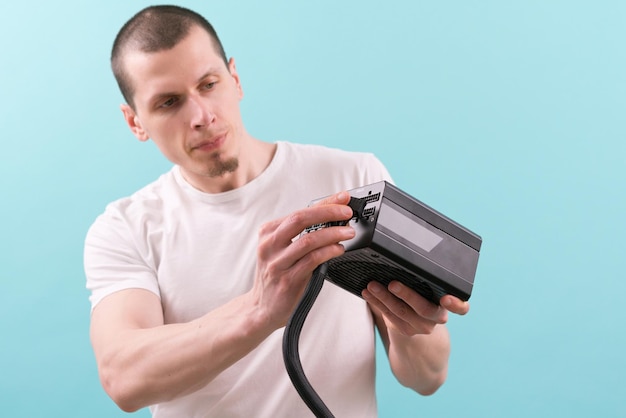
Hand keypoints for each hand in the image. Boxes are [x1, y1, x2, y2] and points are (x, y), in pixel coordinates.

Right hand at [250, 191, 354, 328]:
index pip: (300, 211)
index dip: (324, 203)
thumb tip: (331, 219)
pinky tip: (338, 250)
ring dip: (333, 234)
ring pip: (308, 240)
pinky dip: (328, 252)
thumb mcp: (281, 250)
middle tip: (347, 213)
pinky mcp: (287, 280)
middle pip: (301, 219)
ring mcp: (277, 263)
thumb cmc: (275, 276)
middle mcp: (270, 245)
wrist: (261, 308)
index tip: (342, 199)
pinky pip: (312, 260)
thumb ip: (299, 234)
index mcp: (268, 233)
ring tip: (348, 233)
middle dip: (328, 212)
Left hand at [362, 280, 469, 336]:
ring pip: (402, 312)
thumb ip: (425, 276)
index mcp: (448, 304)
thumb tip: (408, 248)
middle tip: (393, 284)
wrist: (417, 323)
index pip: (461, 307)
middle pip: (424, 309)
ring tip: (372, 285)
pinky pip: (389, 316)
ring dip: (384, 297)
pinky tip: (368, 294)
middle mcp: (437, 317)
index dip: (456, 304)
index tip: (446, 298)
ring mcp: (421, 326)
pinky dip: (377, 303)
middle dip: (407, 295)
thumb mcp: (430, 287)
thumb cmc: (424, 295)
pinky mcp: (406, 330)